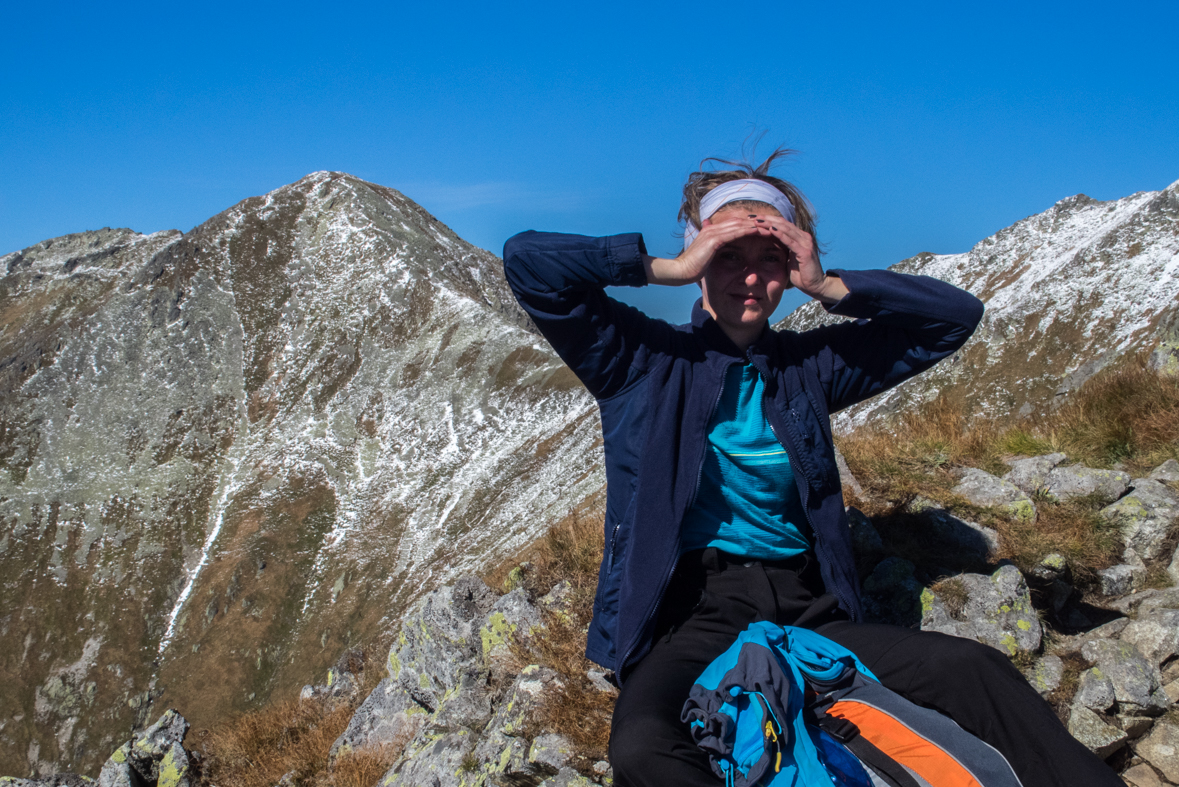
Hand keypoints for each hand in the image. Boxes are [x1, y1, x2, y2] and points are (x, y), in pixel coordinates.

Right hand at [644, 214, 761, 285]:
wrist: (680, 271)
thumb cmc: (692, 268)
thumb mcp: (705, 256)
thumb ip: (713, 251)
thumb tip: (719, 252)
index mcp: (711, 231)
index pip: (734, 223)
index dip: (749, 224)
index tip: (763, 227)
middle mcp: (712, 228)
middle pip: (739, 221)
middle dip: (756, 221)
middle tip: (771, 223)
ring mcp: (713, 232)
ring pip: (739, 224)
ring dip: (755, 224)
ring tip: (770, 226)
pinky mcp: (714, 240)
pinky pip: (735, 232)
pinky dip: (748, 230)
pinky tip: (759, 231)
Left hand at [749, 215, 848, 304]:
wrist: (815, 286)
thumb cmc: (802, 274)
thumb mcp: (789, 259)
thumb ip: (784, 249)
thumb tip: (770, 245)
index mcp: (799, 237)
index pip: (782, 224)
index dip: (768, 219)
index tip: (753, 218)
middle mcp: (803, 237)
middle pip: (783, 223)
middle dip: (766, 219)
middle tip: (751, 216)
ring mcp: (805, 243)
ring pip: (786, 229)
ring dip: (770, 224)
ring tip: (757, 221)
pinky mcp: (805, 252)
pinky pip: (790, 241)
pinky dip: (780, 234)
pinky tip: (770, 229)